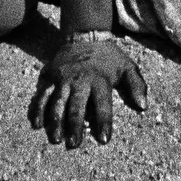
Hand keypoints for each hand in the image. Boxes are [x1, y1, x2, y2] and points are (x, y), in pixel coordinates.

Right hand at [29, 34, 147, 148]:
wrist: (85, 35)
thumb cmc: (108, 57)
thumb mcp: (127, 66)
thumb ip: (137, 85)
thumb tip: (143, 106)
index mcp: (99, 79)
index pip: (102, 104)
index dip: (103, 122)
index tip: (104, 140)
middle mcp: (79, 80)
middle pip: (76, 106)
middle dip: (74, 126)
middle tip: (74, 144)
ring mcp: (62, 79)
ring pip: (57, 102)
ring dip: (55, 121)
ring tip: (57, 139)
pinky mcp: (49, 76)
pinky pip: (41, 95)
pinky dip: (38, 109)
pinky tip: (37, 124)